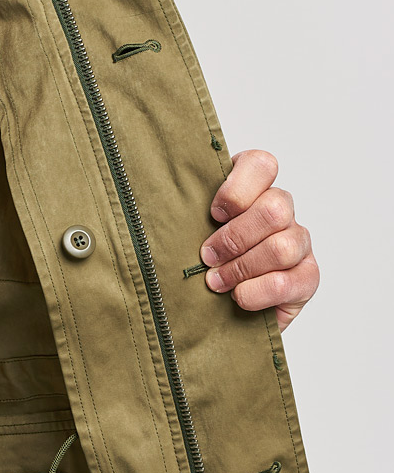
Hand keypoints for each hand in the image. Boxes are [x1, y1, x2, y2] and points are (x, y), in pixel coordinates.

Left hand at [199, 149, 318, 332]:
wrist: (221, 308)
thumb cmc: (204, 261)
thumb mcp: (191, 231)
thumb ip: (188, 214)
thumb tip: (167, 208)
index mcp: (254, 189)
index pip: (261, 164)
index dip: (236, 190)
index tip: (213, 214)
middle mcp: (282, 211)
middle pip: (274, 208)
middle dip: (233, 238)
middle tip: (207, 257)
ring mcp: (299, 243)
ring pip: (281, 247)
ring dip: (241, 268)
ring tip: (216, 282)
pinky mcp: (306, 278)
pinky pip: (286, 283)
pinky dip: (255, 292)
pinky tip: (238, 297)